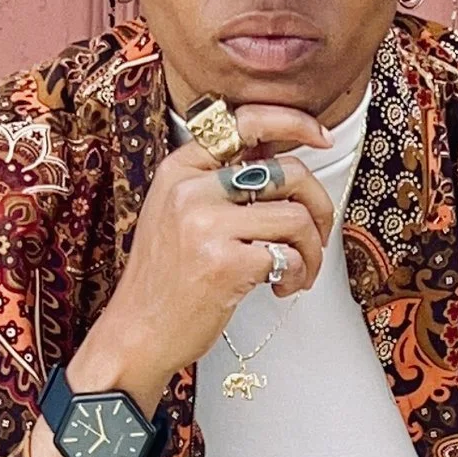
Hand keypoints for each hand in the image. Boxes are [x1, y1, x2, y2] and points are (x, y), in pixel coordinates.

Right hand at [79, 105, 334, 399]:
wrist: (135, 334)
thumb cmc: (163, 279)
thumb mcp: (176, 213)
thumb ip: (218, 182)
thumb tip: (279, 161)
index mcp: (180, 169)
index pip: (245, 122)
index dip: (293, 122)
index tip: (321, 135)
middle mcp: (191, 189)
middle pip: (287, 171)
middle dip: (318, 205)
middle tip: (318, 231)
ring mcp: (206, 225)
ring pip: (297, 217)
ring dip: (311, 250)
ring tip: (298, 270)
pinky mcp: (225, 263)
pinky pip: (289, 256)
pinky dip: (297, 275)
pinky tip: (280, 288)